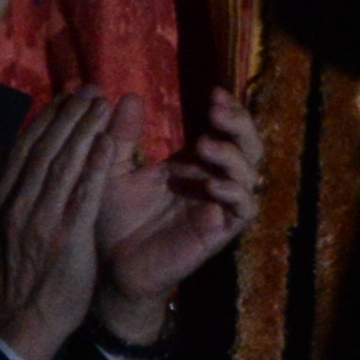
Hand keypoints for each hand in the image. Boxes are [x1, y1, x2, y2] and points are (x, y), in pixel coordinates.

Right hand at [0, 89, 134, 359]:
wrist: (20, 324)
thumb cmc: (21, 279)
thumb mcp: (8, 231)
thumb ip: (18, 197)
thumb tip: (29, 163)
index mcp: (1, 202)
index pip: (24, 149)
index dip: (46, 119)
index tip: (67, 95)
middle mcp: (16, 205)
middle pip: (42, 148)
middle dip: (67, 114)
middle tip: (90, 88)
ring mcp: (38, 219)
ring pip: (61, 163)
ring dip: (83, 129)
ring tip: (102, 103)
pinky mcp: (64, 236)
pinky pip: (82, 193)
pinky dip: (94, 164)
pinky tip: (107, 142)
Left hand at [95, 89, 262, 347]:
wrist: (109, 266)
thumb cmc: (112, 219)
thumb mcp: (111, 170)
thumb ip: (121, 137)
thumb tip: (129, 96)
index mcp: (194, 164)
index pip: (226, 130)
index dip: (229, 111)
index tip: (215, 93)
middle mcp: (213, 180)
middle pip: (249, 146)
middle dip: (240, 126)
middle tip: (218, 112)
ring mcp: (220, 206)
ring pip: (251, 174)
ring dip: (234, 156)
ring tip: (206, 146)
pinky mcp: (220, 231)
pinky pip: (244, 209)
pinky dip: (236, 193)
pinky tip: (214, 185)